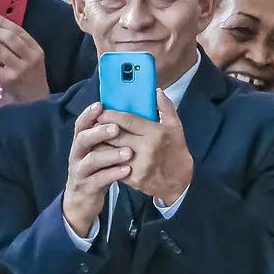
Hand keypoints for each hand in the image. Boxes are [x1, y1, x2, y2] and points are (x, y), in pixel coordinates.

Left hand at [0, 12, 49, 103]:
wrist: (36, 103)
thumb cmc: (29, 79)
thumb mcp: (31, 60)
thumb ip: (18, 46)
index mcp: (36, 49)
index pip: (18, 30)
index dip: (2, 20)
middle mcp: (31, 57)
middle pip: (10, 37)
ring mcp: (21, 68)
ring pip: (1, 49)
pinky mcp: (10, 79)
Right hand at [63, 101, 132, 238]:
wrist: (82, 201)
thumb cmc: (96, 170)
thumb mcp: (99, 152)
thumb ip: (107, 138)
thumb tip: (125, 116)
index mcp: (81, 143)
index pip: (81, 124)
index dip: (88, 114)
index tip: (100, 105)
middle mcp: (77, 155)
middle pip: (83, 139)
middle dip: (99, 132)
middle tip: (116, 129)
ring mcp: (80, 171)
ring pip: (92, 160)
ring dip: (110, 155)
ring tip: (128, 152)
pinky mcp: (87, 187)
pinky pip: (99, 179)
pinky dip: (113, 174)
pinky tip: (127, 170)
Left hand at [104, 90, 193, 205]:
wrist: (180, 182)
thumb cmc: (176, 152)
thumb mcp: (176, 127)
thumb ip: (166, 107)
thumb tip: (157, 91)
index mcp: (156, 133)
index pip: (128, 121)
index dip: (111, 115)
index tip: (101, 112)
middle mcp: (146, 149)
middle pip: (115, 136)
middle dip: (101, 129)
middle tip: (93, 124)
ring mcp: (139, 165)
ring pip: (111, 152)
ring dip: (100, 145)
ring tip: (93, 138)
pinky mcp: (133, 178)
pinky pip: (114, 166)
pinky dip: (106, 160)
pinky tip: (101, 155)